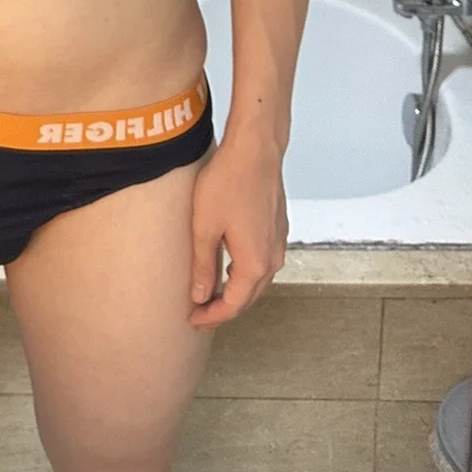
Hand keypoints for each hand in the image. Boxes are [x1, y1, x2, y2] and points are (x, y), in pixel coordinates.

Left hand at [188, 131, 286, 328]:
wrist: (255, 150)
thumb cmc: (228, 182)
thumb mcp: (204, 227)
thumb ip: (203, 265)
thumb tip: (200, 296)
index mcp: (254, 263)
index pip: (233, 304)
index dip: (212, 317)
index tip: (193, 320)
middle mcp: (272, 258)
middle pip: (249, 297)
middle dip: (224, 309)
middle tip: (200, 313)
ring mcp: (278, 244)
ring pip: (258, 281)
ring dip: (236, 292)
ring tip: (211, 294)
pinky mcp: (277, 230)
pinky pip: (263, 263)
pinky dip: (245, 274)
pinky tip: (229, 267)